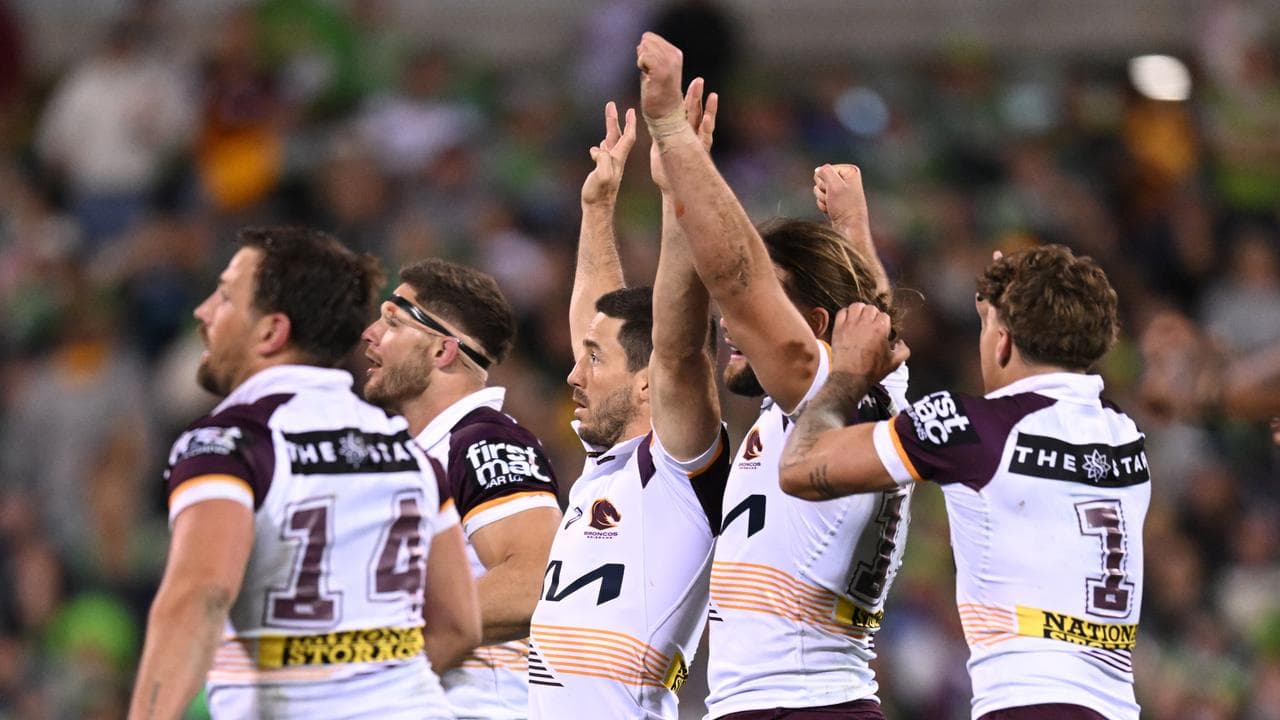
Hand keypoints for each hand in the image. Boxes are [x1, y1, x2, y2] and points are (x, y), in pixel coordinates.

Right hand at [581, 101, 636, 206]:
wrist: (598, 209)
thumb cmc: (599, 194)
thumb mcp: (601, 176)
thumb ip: (602, 161)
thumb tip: (598, 149)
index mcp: (617, 159)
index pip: (627, 138)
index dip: (630, 124)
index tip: (630, 110)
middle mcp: (615, 160)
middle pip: (618, 136)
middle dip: (616, 120)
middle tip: (611, 105)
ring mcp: (610, 166)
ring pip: (610, 143)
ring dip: (609, 129)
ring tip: (607, 118)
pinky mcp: (602, 172)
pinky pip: (603, 154)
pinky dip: (602, 146)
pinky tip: (598, 146)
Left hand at [637, 32, 684, 120]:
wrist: (665, 113)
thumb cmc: (657, 93)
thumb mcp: (657, 68)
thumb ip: (652, 53)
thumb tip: (642, 42)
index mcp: (675, 53)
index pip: (650, 37)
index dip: (644, 51)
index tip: (651, 68)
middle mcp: (675, 55)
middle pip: (646, 39)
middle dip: (643, 54)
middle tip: (649, 72)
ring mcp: (669, 62)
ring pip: (645, 47)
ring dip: (642, 61)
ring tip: (650, 75)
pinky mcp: (661, 71)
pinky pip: (643, 57)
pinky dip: (641, 66)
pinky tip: (647, 76)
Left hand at [651, 77, 717, 191]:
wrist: (673, 188)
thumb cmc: (665, 171)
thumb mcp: (659, 147)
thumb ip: (659, 133)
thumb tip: (651, 120)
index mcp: (678, 131)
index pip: (681, 110)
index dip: (682, 96)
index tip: (681, 83)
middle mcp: (689, 135)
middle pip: (694, 111)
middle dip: (696, 96)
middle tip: (698, 80)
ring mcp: (697, 143)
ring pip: (703, 122)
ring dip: (706, 108)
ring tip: (711, 94)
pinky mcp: (700, 152)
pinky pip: (705, 138)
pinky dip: (708, 126)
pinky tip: (709, 116)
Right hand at [814, 164, 868, 237]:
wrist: (849, 227)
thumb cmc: (845, 207)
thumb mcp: (835, 185)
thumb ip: (825, 171)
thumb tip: (818, 170)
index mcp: (850, 172)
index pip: (825, 169)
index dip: (825, 181)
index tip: (835, 191)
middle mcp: (846, 179)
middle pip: (821, 179)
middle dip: (823, 190)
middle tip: (834, 199)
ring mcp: (841, 190)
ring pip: (819, 189)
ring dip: (823, 199)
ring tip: (834, 206)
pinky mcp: (836, 200)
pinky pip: (821, 199)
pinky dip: (823, 205)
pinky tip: (832, 210)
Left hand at [829, 303, 908, 382]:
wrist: (851, 378)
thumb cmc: (872, 371)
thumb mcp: (894, 363)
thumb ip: (904, 350)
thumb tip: (901, 343)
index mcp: (880, 329)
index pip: (884, 316)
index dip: (884, 323)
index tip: (881, 331)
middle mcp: (865, 324)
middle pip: (871, 308)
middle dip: (873, 315)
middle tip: (871, 325)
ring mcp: (850, 325)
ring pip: (856, 306)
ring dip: (860, 311)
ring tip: (860, 319)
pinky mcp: (838, 329)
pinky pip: (842, 312)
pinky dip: (846, 314)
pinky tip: (849, 321)